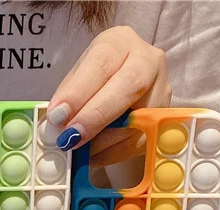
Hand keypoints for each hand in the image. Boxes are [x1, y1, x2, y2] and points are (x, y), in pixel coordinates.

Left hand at [47, 26, 170, 165]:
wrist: (121, 86)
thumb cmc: (94, 81)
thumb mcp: (77, 79)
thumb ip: (67, 98)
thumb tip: (56, 126)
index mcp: (120, 43)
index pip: (101, 63)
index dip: (79, 92)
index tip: (58, 116)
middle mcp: (148, 60)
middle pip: (129, 85)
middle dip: (96, 115)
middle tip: (70, 137)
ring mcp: (161, 89)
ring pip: (138, 117)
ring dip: (102, 141)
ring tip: (78, 150)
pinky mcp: (163, 118)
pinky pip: (139, 141)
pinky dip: (112, 153)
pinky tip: (93, 156)